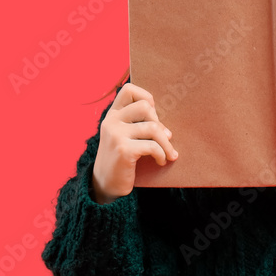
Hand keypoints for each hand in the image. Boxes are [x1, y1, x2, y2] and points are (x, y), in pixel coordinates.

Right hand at [91, 82, 178, 203]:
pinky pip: (152, 146)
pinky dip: (162, 154)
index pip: (129, 90)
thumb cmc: (122, 159)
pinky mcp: (123, 150)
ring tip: (169, 153)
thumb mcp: (126, 136)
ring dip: (166, 143)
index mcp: (112, 114)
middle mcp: (111, 121)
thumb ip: (138, 124)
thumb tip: (166, 127)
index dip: (146, 98)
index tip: (152, 117)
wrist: (106, 185)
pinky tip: (161, 161)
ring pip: (153, 127)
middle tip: (164, 137)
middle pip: (145, 106)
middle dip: (160, 123)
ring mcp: (116, 135)